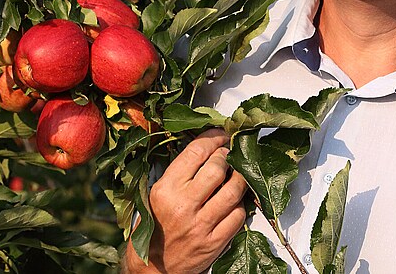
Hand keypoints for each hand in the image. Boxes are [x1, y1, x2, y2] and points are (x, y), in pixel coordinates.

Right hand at [123, 128, 248, 273]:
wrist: (154, 269)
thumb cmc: (154, 231)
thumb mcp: (155, 197)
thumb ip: (178, 174)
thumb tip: (204, 150)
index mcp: (165, 190)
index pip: (195, 153)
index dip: (212, 138)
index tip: (220, 135)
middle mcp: (183, 206)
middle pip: (217, 168)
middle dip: (227, 155)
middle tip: (229, 153)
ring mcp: (201, 225)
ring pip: (233, 190)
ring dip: (239, 178)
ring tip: (237, 173)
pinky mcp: (215, 242)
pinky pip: (238, 216)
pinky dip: (240, 205)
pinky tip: (235, 201)